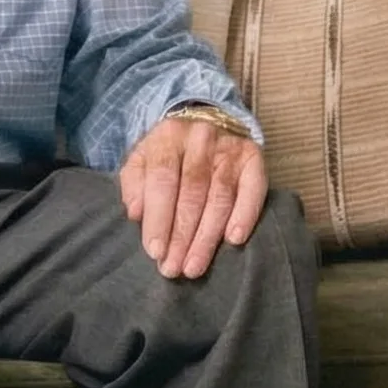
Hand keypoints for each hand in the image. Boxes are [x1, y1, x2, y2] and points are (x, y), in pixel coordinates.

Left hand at [119, 114, 268, 279]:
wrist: (206, 118)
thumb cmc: (169, 152)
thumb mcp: (142, 158)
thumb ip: (133, 183)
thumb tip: (135, 213)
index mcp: (168, 136)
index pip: (162, 180)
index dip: (159, 218)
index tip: (155, 251)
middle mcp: (201, 138)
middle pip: (192, 193)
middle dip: (182, 235)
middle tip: (174, 268)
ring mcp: (230, 147)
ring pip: (220, 196)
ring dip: (207, 236)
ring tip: (195, 266)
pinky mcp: (253, 157)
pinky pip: (254, 188)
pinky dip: (245, 214)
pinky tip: (234, 240)